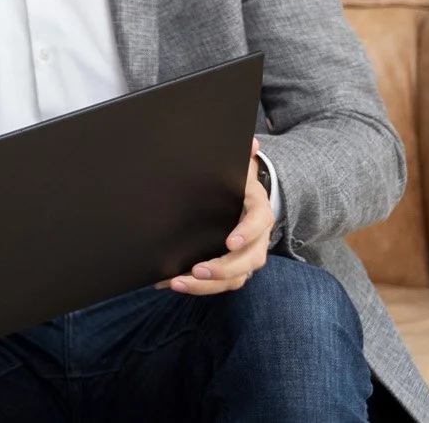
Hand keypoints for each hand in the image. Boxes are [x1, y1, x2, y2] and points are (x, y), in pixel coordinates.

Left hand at [166, 139, 272, 295]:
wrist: (240, 199)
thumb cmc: (235, 182)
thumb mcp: (238, 166)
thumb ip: (242, 155)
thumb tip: (250, 142)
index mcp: (258, 211)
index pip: (258, 224)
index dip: (247, 233)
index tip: (230, 241)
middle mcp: (257, 239)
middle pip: (249, 261)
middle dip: (223, 268)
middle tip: (197, 270)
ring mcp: (245, 256)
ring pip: (234, 278)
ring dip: (206, 285)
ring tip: (177, 282)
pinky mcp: (231, 269)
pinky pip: (219, 284)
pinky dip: (197, 287)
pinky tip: (169, 282)